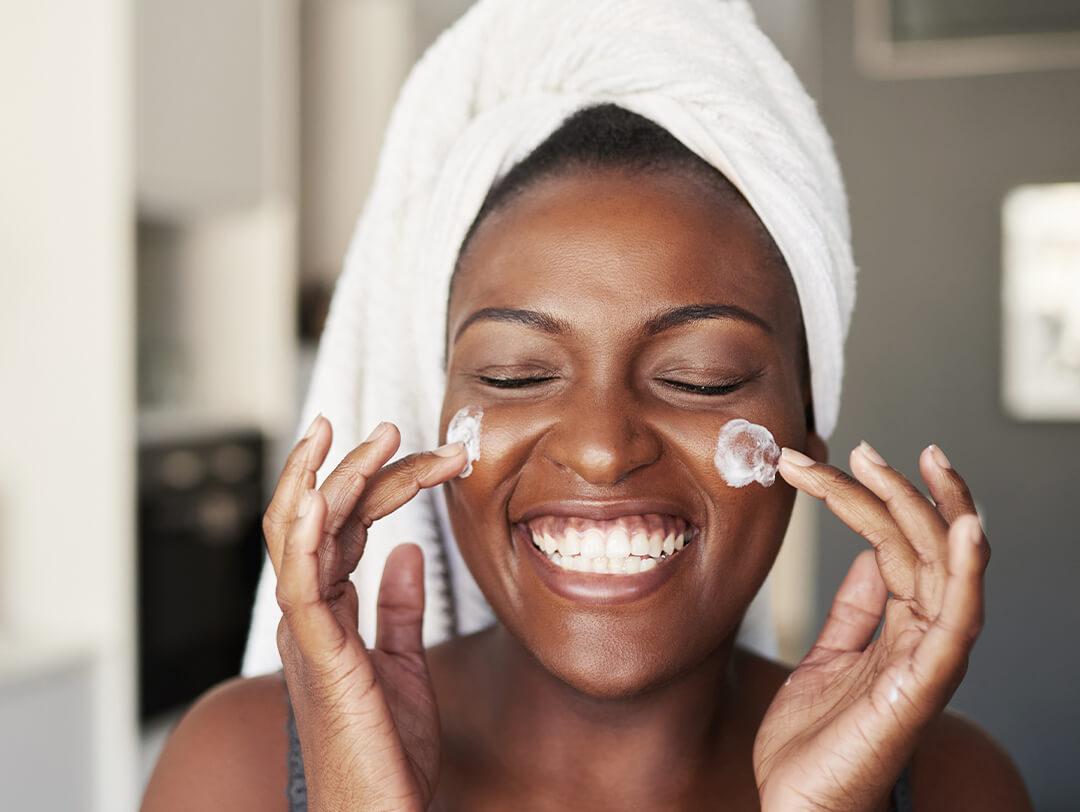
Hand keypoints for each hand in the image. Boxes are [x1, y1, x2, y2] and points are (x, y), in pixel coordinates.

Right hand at [262, 416, 467, 811]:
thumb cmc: (385, 749)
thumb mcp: (404, 662)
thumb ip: (400, 606)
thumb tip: (410, 551)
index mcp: (327, 612)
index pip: (343, 527)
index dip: (373, 483)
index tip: (413, 449)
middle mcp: (307, 613)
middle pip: (320, 518)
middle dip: (355, 466)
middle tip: (394, 428)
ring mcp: (306, 632)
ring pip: (301, 536)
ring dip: (332, 480)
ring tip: (369, 436)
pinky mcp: (316, 656)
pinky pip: (298, 587)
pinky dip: (302, 538)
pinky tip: (318, 499)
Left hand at [754, 442, 988, 810]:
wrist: (804, 808)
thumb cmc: (816, 743)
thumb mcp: (830, 655)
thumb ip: (856, 609)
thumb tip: (869, 557)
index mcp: (900, 628)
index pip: (899, 545)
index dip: (877, 498)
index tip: (846, 456)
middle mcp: (922, 636)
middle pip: (925, 546)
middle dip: (900, 490)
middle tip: (863, 447)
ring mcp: (927, 659)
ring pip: (948, 569)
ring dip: (935, 511)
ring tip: (919, 462)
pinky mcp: (922, 684)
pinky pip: (956, 621)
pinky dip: (967, 573)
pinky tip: (966, 529)